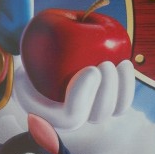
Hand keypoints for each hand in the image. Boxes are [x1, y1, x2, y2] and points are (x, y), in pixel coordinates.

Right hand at [13, 58, 134, 130]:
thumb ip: (35, 47)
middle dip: (106, 91)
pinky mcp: (104, 102)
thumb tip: (50, 36)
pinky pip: (121, 102)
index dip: (83, 97)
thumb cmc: (33, 50)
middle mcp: (69, 118)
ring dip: (121, 88)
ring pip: (112, 111)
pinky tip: (126, 63)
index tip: (91, 70)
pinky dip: (127, 85)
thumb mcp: (28, 48)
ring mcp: (88, 111)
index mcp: (47, 112)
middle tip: (106, 64)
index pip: (70, 116)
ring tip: (121, 63)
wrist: (44, 57)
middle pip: (95, 116)